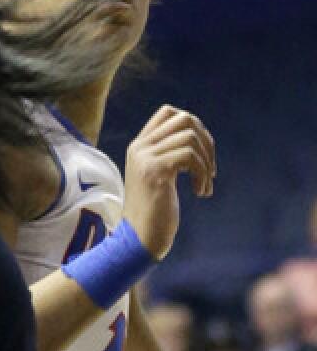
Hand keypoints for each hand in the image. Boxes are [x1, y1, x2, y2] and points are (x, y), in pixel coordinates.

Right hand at [122, 105, 215, 258]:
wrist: (140, 238)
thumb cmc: (155, 212)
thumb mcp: (161, 176)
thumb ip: (170, 154)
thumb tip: (201, 138)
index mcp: (140, 146)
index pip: (169, 112)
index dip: (194, 126)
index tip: (202, 153)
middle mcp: (139, 147)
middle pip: (183, 118)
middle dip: (206, 140)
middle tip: (210, 168)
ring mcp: (145, 158)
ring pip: (190, 137)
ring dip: (207, 162)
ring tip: (205, 185)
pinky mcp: (154, 171)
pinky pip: (190, 156)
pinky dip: (203, 174)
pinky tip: (201, 192)